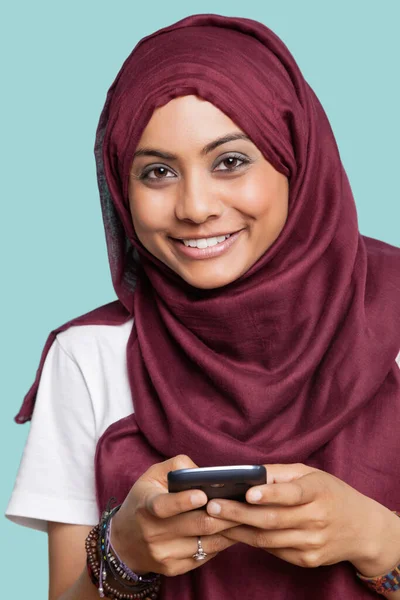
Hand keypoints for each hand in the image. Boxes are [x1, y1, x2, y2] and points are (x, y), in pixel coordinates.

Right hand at [111, 455, 238, 576]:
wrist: (123, 542)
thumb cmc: (143, 500)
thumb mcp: (151, 477)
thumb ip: (176, 467)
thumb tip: (204, 473)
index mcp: (146, 507)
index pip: (163, 506)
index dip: (183, 501)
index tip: (203, 494)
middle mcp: (153, 533)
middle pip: (196, 525)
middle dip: (223, 514)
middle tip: (242, 504)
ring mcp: (163, 554)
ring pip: (206, 543)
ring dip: (228, 530)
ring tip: (243, 517)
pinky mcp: (173, 568)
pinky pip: (205, 556)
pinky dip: (221, 543)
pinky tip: (230, 532)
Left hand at [205, 463, 392, 570]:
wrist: (362, 529)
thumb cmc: (331, 493)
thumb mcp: (312, 474)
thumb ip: (281, 473)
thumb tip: (249, 473)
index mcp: (319, 492)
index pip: (293, 494)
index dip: (270, 494)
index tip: (248, 492)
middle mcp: (317, 519)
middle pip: (272, 520)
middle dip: (238, 513)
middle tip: (212, 506)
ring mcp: (312, 543)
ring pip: (268, 539)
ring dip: (238, 530)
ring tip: (214, 520)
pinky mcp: (307, 560)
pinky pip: (274, 551)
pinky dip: (251, 541)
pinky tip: (234, 532)